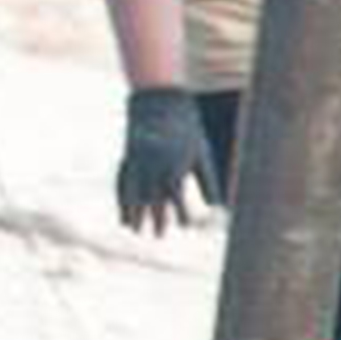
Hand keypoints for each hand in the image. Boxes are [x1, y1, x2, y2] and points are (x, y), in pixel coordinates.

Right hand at [110, 95, 222, 235]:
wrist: (158, 103)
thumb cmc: (188, 131)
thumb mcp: (201, 154)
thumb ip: (208, 181)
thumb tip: (217, 207)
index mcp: (173, 162)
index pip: (176, 194)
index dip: (181, 212)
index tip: (186, 227)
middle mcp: (153, 163)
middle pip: (153, 195)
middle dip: (156, 217)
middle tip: (158, 236)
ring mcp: (137, 160)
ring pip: (133, 191)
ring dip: (133, 212)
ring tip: (135, 230)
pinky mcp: (128, 157)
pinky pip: (122, 182)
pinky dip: (122, 199)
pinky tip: (123, 215)